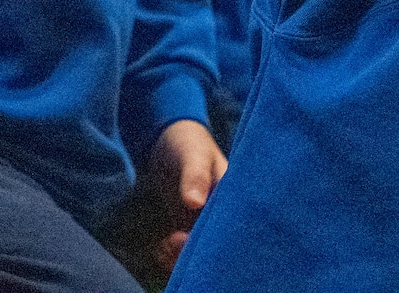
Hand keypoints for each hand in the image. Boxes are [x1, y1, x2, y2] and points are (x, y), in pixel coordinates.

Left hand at [144, 118, 227, 272]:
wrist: (167, 141)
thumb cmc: (188, 142)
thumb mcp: (194, 154)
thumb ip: (195, 175)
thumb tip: (194, 202)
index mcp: (236, 200)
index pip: (236, 229)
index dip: (220, 242)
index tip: (192, 237)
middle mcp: (224, 217)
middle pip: (219, 248)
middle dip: (200, 255)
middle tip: (176, 239)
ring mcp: (205, 225)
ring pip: (200, 255)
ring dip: (183, 258)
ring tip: (167, 243)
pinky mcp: (188, 230)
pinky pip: (182, 253)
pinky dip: (171, 256)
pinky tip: (161, 247)